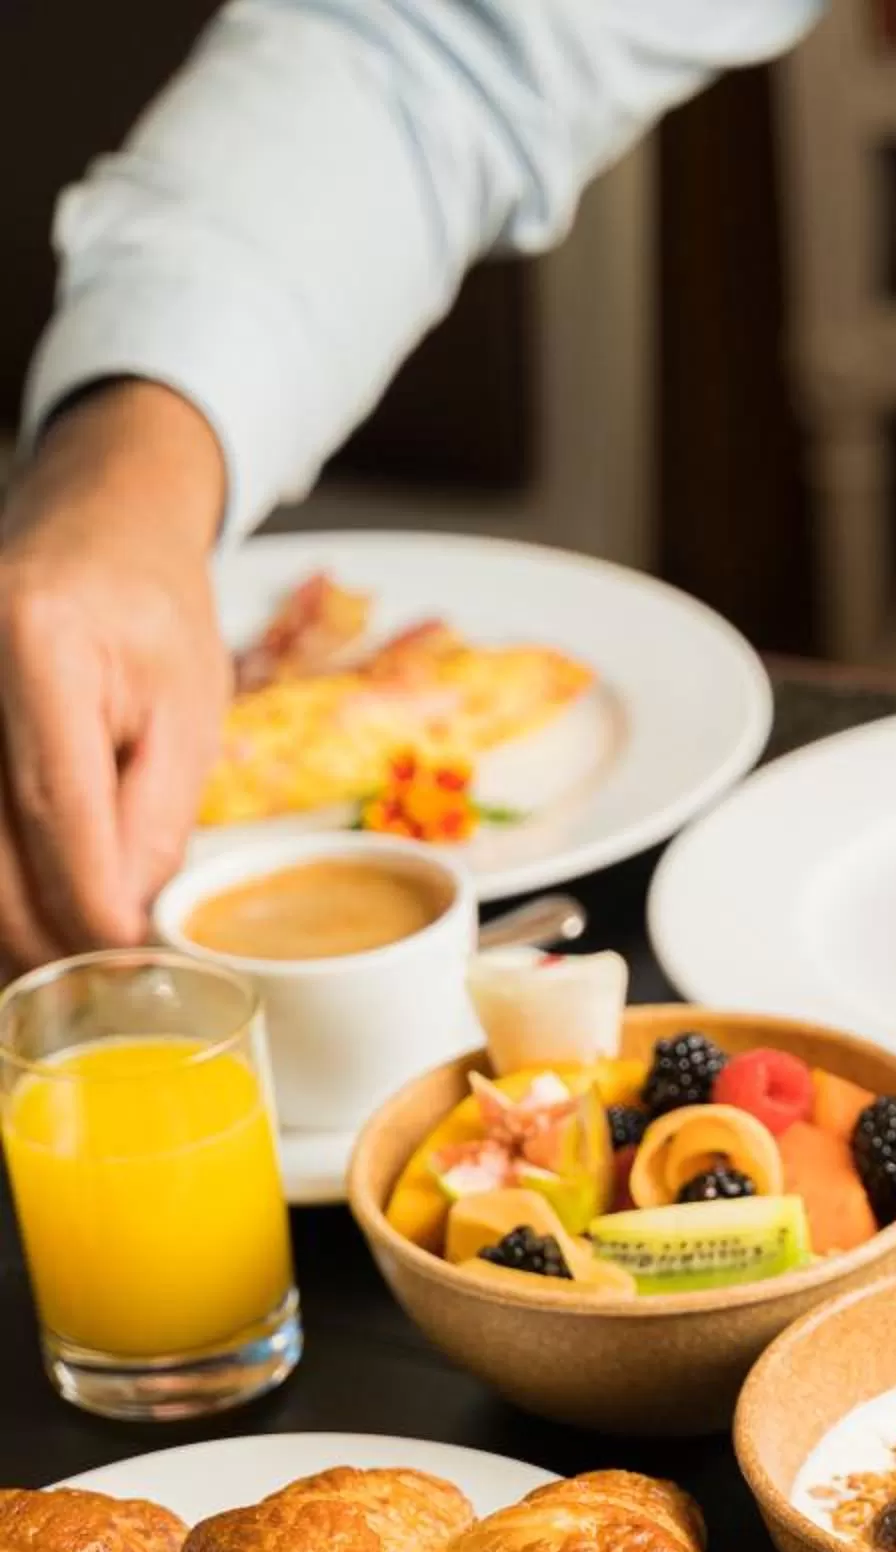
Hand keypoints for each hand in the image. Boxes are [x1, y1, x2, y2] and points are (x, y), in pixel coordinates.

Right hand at [0, 381, 229, 971]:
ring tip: (68, 974)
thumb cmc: (150, 608)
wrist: (93, 522)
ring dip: (13, 928)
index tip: (128, 968)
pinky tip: (29, 923)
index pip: (59, 816)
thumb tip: (126, 925)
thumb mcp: (186, 710)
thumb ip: (154, 820)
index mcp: (38, 646)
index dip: (93, 913)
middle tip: (102, 994)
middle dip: (46, 940)